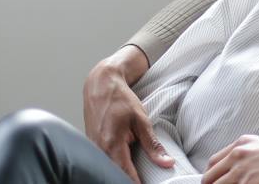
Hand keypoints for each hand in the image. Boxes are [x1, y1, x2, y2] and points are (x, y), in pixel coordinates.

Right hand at [83, 45, 174, 182]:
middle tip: (144, 181)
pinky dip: (113, 165)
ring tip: (136, 176)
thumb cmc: (120, 98)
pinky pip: (103, 161)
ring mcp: (93, 148)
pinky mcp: (91, 145)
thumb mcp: (141, 120)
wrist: (100, 84)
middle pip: (114, 174)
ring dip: (120, 173)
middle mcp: (99, 149)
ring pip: (108, 168)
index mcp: (112, 144)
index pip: (125, 175)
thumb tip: (166, 163)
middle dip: (129, 179)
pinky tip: (124, 166)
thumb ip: (153, 145)